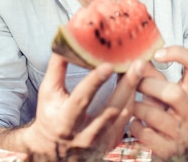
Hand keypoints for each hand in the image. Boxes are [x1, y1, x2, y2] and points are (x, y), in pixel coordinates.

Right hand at [23, 53, 142, 155]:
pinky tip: (137, 84)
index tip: (109, 65)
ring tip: (139, 69)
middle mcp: (83, 134)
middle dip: (126, 86)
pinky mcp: (111, 143)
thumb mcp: (48, 91)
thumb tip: (66, 37)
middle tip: (138, 64)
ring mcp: (100, 141)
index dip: (95, 82)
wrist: (52, 150)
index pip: (82, 100)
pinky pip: (128, 120)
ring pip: (123, 115)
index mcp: (65, 121)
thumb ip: (57, 66)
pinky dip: (133, 101)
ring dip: (133, 90)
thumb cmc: (50, 115)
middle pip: (110, 109)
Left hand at [129, 46, 187, 158]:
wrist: (170, 150)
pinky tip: (135, 124)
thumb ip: (150, 76)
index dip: (178, 53)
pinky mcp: (170, 150)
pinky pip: (145, 133)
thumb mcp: (160, 93)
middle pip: (173, 92)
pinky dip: (135, 127)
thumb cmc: (161, 113)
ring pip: (154, 115)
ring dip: (137, 108)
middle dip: (147, 86)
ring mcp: (182, 133)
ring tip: (132, 106)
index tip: (157, 54)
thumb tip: (133, 56)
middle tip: (134, 83)